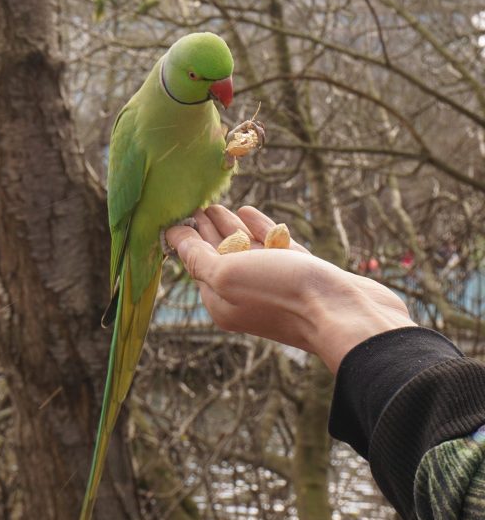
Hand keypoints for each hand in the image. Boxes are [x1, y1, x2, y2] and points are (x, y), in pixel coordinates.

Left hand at [166, 205, 415, 372]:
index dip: (187, 238)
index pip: (195, 264)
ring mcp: (275, 285)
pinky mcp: (303, 275)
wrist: (347, 313)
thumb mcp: (227, 274)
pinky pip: (273, 248)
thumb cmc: (282, 293)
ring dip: (230, 228)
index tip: (178, 213)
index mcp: (221, 301)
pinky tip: (250, 213)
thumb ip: (197, 258)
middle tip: (197, 206)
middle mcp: (245, 296)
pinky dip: (260, 230)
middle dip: (207, 232)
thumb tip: (174, 238)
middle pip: (219, 257)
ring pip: (246, 251)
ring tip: (218, 207)